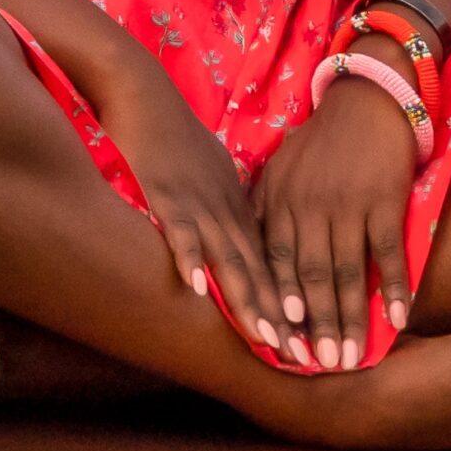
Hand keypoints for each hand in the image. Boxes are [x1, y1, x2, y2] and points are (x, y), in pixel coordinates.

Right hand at [96, 73, 298, 360]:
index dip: (286, 304)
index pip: (268, 265)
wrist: (145, 92)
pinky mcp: (165, 191)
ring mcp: (197, 201)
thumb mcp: (210, 174)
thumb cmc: (174, 134)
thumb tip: (235, 236)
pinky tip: (194, 288)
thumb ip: (225, 206)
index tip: (305, 341)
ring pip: (228, 256)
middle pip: (258, 269)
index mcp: (236, 207)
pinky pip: (179, 229)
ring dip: (248, 298)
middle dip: (278, 315)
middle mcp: (225, 209)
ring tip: (266, 338)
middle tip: (302, 357)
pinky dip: (187, 258)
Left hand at [252, 44, 419, 368]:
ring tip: (353, 359)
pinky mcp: (385, 198)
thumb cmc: (320, 140)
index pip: (273, 264)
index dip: (277, 306)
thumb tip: (247, 257)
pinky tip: (400, 318)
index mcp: (280, 202)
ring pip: (347, 271)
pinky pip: (390, 250)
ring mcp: (348, 204)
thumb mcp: (279, 170)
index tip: (279, 346)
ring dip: (351, 317)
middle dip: (315, 325)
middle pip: (310, 276)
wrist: (366, 95)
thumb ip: (263, 212)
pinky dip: (396, 285)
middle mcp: (310, 207)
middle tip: (320, 367)